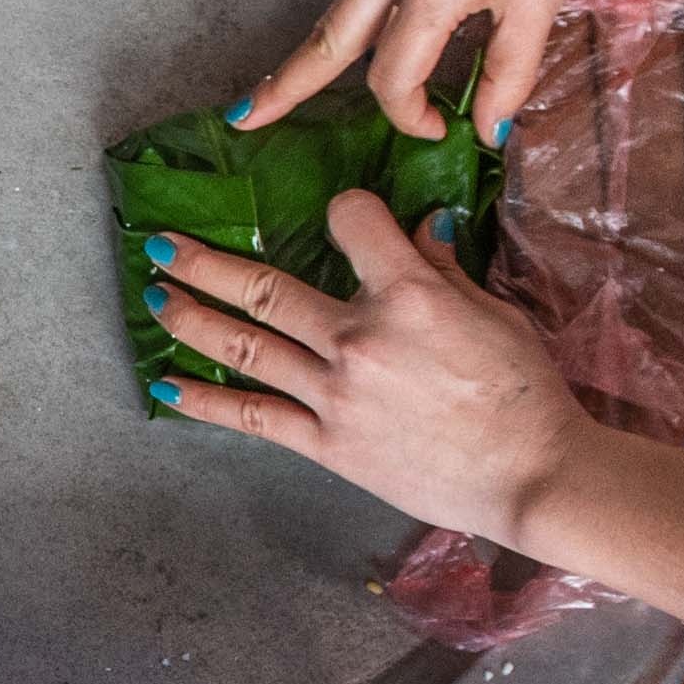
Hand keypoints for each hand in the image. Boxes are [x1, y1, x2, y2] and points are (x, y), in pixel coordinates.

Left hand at [145, 197, 588, 544]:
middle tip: (162, 243)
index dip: (346, 209)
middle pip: (264, 287)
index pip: (351, 221)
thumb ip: (442, 271)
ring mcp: (335, 394)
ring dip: (190, 318)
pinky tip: (168, 385)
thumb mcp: (494, 314)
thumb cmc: (524, 393)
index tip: (341, 212)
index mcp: (408, 294)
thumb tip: (418, 231)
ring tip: (153, 296)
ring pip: (245, 345)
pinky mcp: (327, 444)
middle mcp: (358, 338)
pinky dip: (206, 400)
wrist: (530, 475)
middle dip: (205, 261)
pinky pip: (254, 417)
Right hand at [236, 0, 625, 144]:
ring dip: (364, 34)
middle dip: (284, 86)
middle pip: (326, 41)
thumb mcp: (542, 0)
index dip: (409, 114)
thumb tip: (488, 130)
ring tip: (414, 36)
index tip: (435, 125)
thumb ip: (510, 74)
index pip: (392, 77)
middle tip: (248, 119)